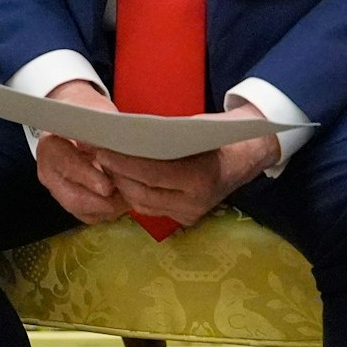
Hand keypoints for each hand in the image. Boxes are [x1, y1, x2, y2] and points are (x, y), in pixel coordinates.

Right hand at [37, 80, 128, 223]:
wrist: (79, 120)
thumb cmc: (87, 113)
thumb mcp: (95, 111)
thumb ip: (104, 126)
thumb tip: (120, 140)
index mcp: (51, 147)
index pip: (67, 166)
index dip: (88, 178)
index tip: (108, 186)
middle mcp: (50, 172)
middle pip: (72, 197)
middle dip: (101, 202)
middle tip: (125, 198)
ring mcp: (58, 189)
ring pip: (82, 210)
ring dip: (107, 208)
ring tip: (129, 197)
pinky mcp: (71, 201)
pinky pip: (89, 215)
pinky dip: (107, 211)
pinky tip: (122, 200)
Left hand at [93, 103, 278, 228]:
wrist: (249, 154)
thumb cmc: (221, 133)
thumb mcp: (196, 127)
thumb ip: (163, 136)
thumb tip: (124, 134)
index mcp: (200, 178)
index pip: (151, 174)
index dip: (122, 163)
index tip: (101, 149)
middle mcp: (195, 203)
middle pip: (142, 193)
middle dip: (116, 174)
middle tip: (97, 154)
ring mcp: (190, 214)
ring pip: (142, 205)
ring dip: (121, 185)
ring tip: (106, 164)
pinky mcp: (186, 219)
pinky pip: (151, 208)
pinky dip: (135, 193)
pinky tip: (123, 177)